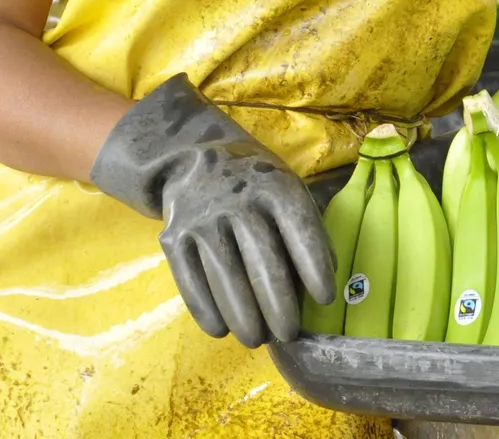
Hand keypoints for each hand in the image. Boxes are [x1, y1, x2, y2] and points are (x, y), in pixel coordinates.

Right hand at [90, 75, 333, 346]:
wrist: (195, 159)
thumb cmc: (257, 186)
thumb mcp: (288, 190)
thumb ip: (305, 231)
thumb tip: (324, 283)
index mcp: (276, 187)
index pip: (300, 231)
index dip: (314, 268)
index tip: (325, 299)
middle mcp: (239, 201)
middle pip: (264, 263)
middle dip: (280, 306)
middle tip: (290, 333)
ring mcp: (203, 219)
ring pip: (227, 277)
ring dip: (244, 316)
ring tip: (258, 338)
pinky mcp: (173, 237)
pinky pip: (191, 281)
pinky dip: (206, 310)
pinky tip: (221, 330)